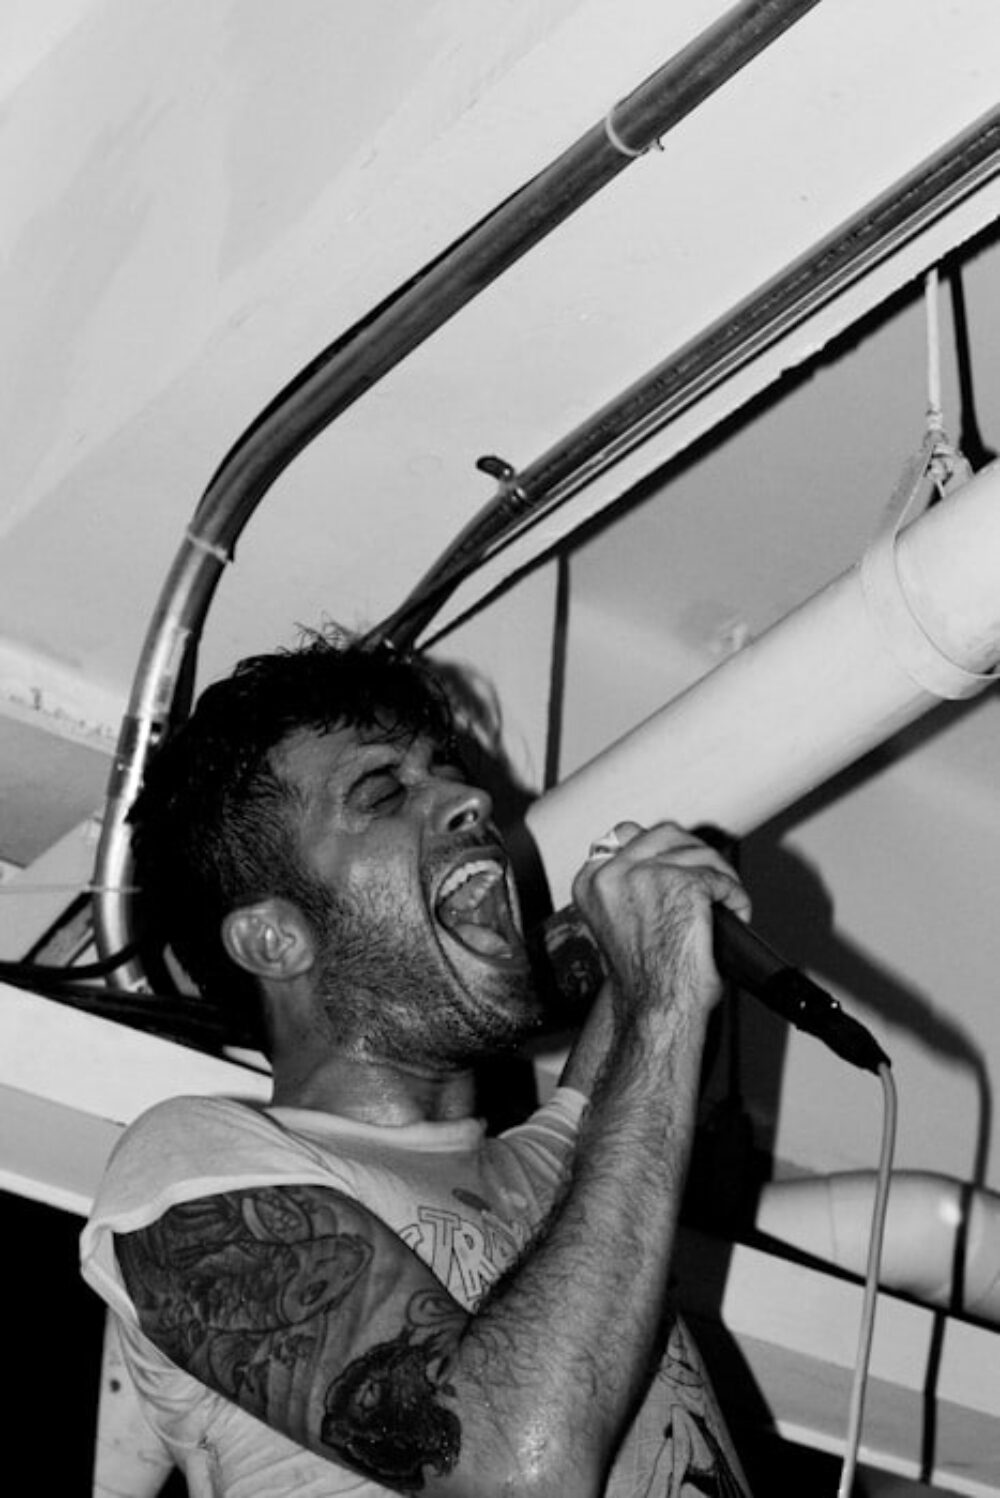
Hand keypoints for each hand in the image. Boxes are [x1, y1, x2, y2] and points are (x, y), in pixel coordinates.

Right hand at [570, 821, 750, 1026]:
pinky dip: (735, 896)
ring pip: (698, 852)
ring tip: (725, 898)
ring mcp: (647, 875)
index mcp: (590, 881)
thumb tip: (657, 854)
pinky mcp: (683, 885)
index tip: (675, 863)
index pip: (625, 834)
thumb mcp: (617, 919)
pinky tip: (735, 913)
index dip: (659, 847)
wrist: (655, 1006)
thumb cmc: (643, 975)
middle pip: (666, 834)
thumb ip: (626, 884)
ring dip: (719, 874)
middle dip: (694, 852)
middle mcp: (612, 873)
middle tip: (709, 877)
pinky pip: (721, 878)